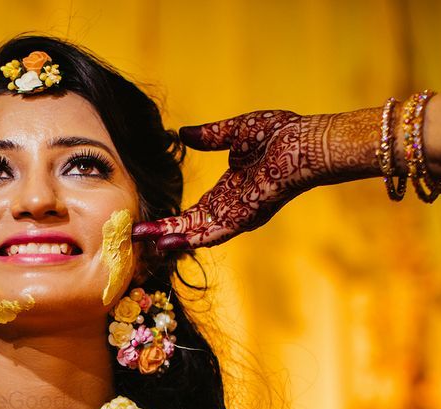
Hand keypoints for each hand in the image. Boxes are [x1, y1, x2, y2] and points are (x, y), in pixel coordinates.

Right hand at [134, 109, 379, 250]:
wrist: (308, 141)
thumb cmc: (282, 134)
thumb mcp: (236, 132)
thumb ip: (210, 135)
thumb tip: (184, 133)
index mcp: (229, 192)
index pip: (193, 212)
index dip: (169, 219)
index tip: (145, 223)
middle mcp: (232, 209)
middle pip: (190, 227)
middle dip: (162, 233)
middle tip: (133, 237)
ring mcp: (238, 215)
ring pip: (198, 234)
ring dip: (171, 239)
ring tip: (144, 244)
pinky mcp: (245, 216)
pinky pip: (214, 232)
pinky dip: (191, 239)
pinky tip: (169, 242)